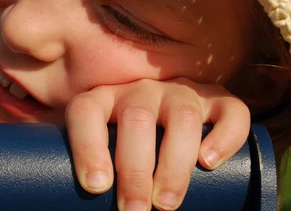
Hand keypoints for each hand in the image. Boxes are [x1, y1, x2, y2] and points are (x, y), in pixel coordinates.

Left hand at [65, 78, 249, 210]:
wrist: (161, 123)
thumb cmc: (122, 150)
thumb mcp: (99, 152)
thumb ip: (82, 171)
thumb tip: (60, 204)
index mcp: (104, 99)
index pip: (87, 111)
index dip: (88, 146)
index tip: (96, 187)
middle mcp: (141, 90)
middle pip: (137, 118)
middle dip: (135, 169)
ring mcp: (181, 92)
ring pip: (183, 115)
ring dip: (175, 163)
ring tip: (166, 204)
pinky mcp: (216, 100)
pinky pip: (230, 109)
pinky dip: (224, 136)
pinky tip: (210, 162)